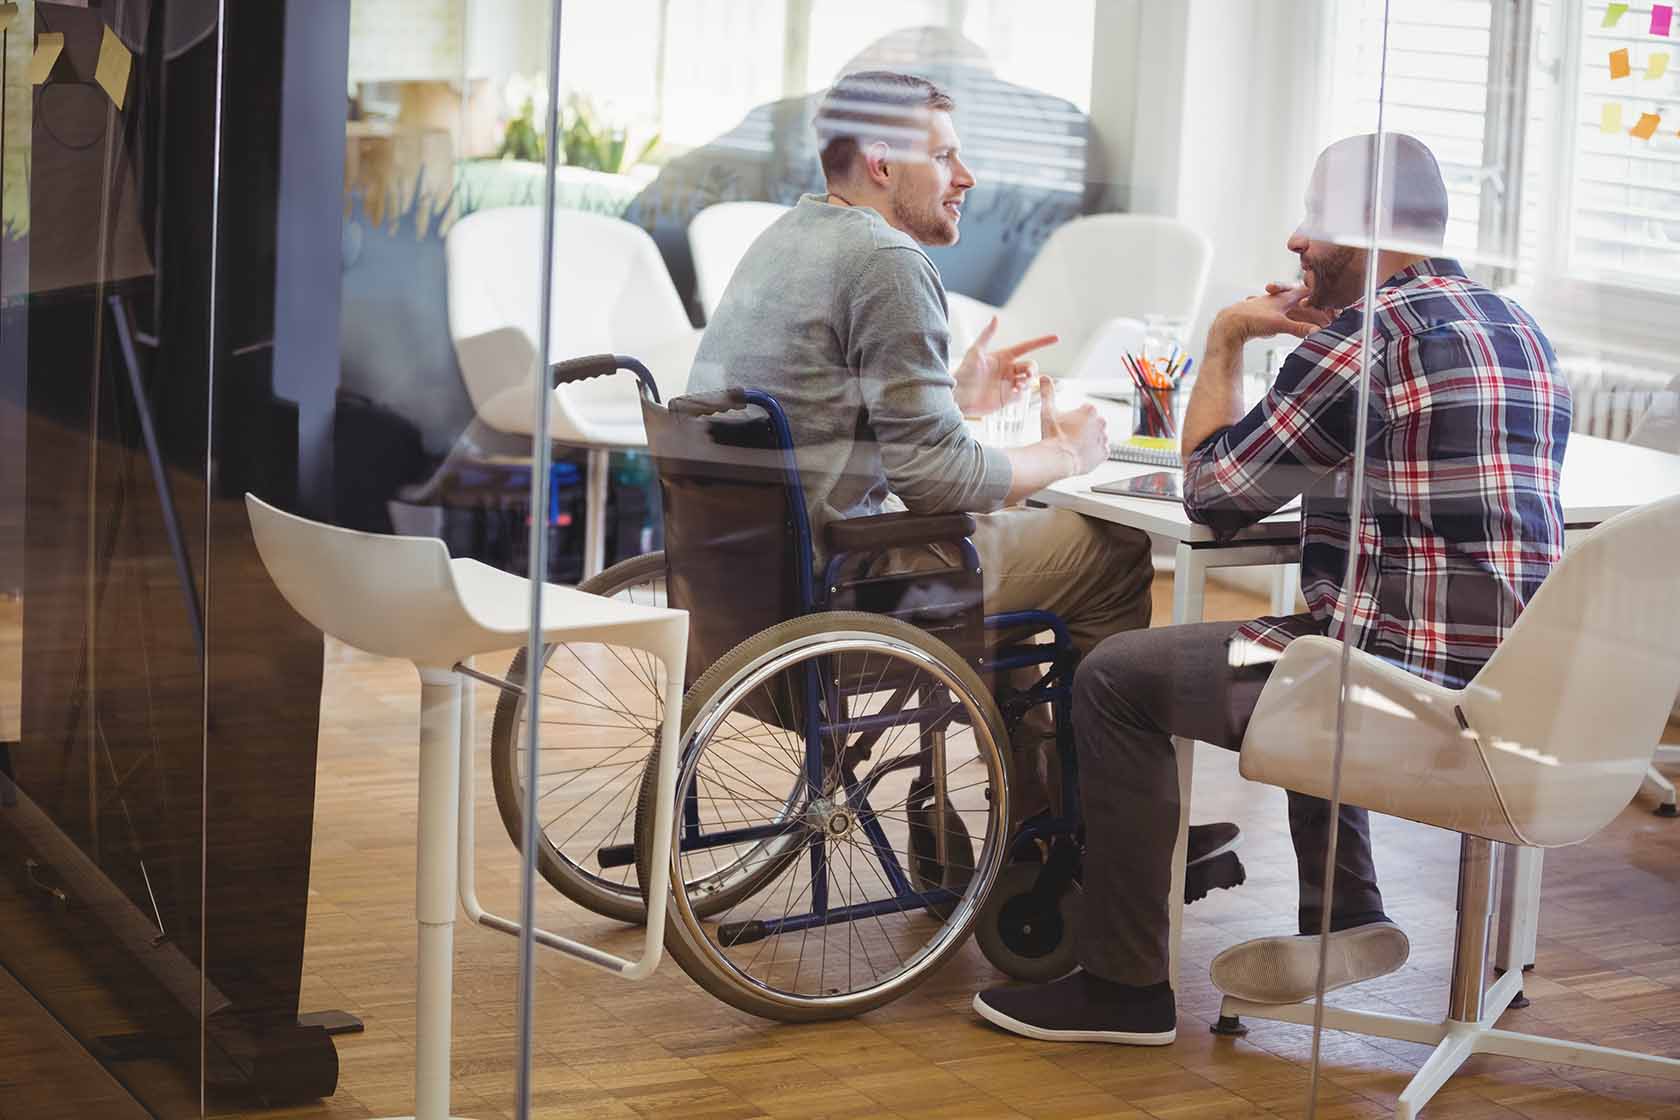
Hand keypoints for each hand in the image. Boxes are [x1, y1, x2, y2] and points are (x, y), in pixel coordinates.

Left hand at [954, 315, 1058, 414]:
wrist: (958, 396)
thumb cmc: (964, 372)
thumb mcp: (975, 351)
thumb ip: (987, 335)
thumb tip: (995, 317)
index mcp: (1003, 357)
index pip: (1027, 347)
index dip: (1041, 342)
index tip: (1056, 338)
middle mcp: (1008, 370)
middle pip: (1031, 366)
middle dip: (1032, 369)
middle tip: (1025, 375)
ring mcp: (1008, 384)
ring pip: (1029, 381)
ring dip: (1028, 381)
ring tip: (1018, 385)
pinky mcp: (1006, 399)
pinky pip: (1022, 395)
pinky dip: (1021, 393)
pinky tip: (1013, 393)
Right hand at [1038, 376, 1107, 474]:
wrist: (1057, 460)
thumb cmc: (1053, 437)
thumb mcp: (1048, 412)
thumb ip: (1048, 393)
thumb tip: (1044, 378)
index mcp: (1090, 411)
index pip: (1085, 410)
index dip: (1075, 417)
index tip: (1067, 424)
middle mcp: (1100, 423)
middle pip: (1093, 423)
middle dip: (1084, 428)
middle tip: (1070, 436)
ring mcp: (1103, 439)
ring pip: (1098, 436)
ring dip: (1089, 440)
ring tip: (1074, 446)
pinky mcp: (1104, 453)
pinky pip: (1101, 450)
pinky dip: (1094, 452)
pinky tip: (1082, 453)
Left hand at [1213, 284, 1333, 347]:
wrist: (1229, 324)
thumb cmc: (1252, 319)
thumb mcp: (1279, 324)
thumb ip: (1299, 328)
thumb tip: (1317, 332)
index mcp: (1284, 298)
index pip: (1307, 293)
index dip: (1318, 296)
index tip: (1330, 302)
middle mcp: (1277, 300)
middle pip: (1299, 303)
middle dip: (1309, 308)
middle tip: (1322, 315)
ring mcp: (1268, 308)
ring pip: (1287, 310)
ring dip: (1297, 316)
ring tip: (1306, 321)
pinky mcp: (1260, 319)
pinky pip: (1275, 319)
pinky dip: (1280, 323)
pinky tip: (1278, 330)